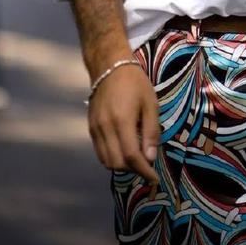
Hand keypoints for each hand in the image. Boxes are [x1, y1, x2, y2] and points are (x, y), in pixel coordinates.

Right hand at [87, 63, 160, 183]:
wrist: (110, 66)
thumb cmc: (135, 83)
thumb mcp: (151, 103)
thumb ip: (151, 132)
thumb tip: (150, 158)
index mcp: (122, 120)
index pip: (131, 157)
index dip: (144, 171)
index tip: (155, 179)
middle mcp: (105, 127)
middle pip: (117, 163)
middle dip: (134, 170)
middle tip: (147, 167)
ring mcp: (95, 128)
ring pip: (106, 161)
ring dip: (122, 167)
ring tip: (136, 159)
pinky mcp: (90, 127)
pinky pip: (100, 152)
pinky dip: (112, 158)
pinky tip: (123, 151)